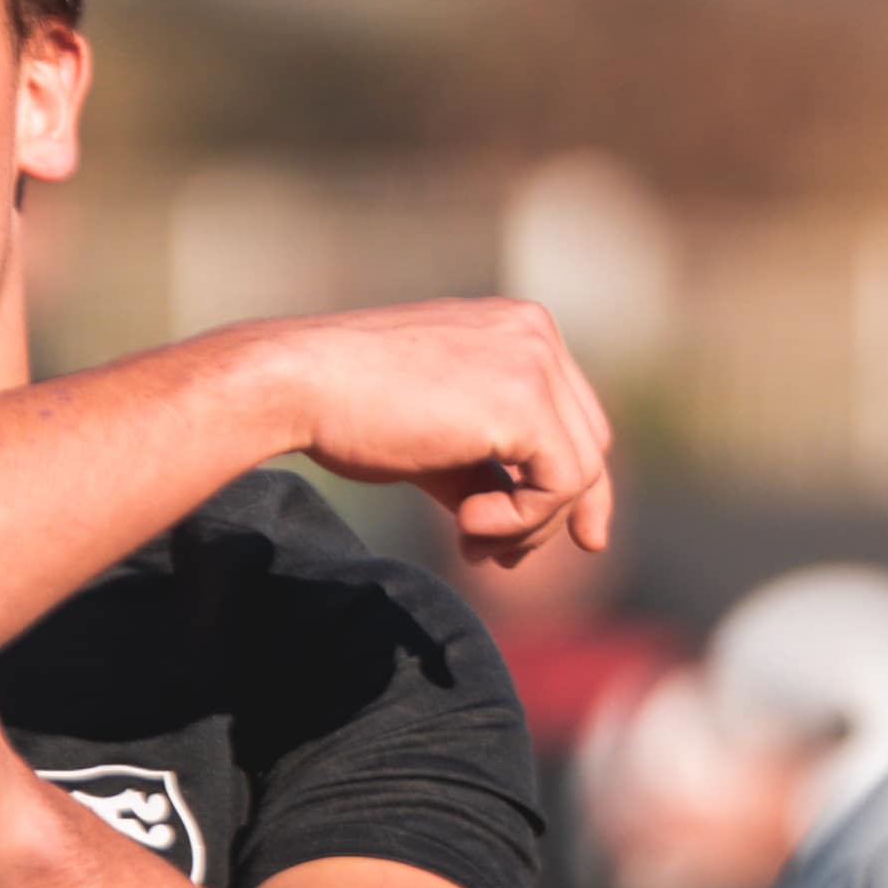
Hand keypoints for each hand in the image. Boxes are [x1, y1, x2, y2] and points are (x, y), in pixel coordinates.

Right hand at [266, 300, 615, 571]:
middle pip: (588, 445)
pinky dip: (522, 522)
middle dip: (555, 515)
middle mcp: (536, 333)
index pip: (572, 416)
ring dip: (528, 526)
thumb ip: (482, 470)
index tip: (529, 539)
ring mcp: (535, 362)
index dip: (563, 486)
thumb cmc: (348, 406)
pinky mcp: (525, 401)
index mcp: (518, 327)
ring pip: (580, 472)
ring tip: (470, 541)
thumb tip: (515, 533)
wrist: (298, 383)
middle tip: (505, 559)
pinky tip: (466, 527)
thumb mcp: (433, 437)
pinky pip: (561, 484)